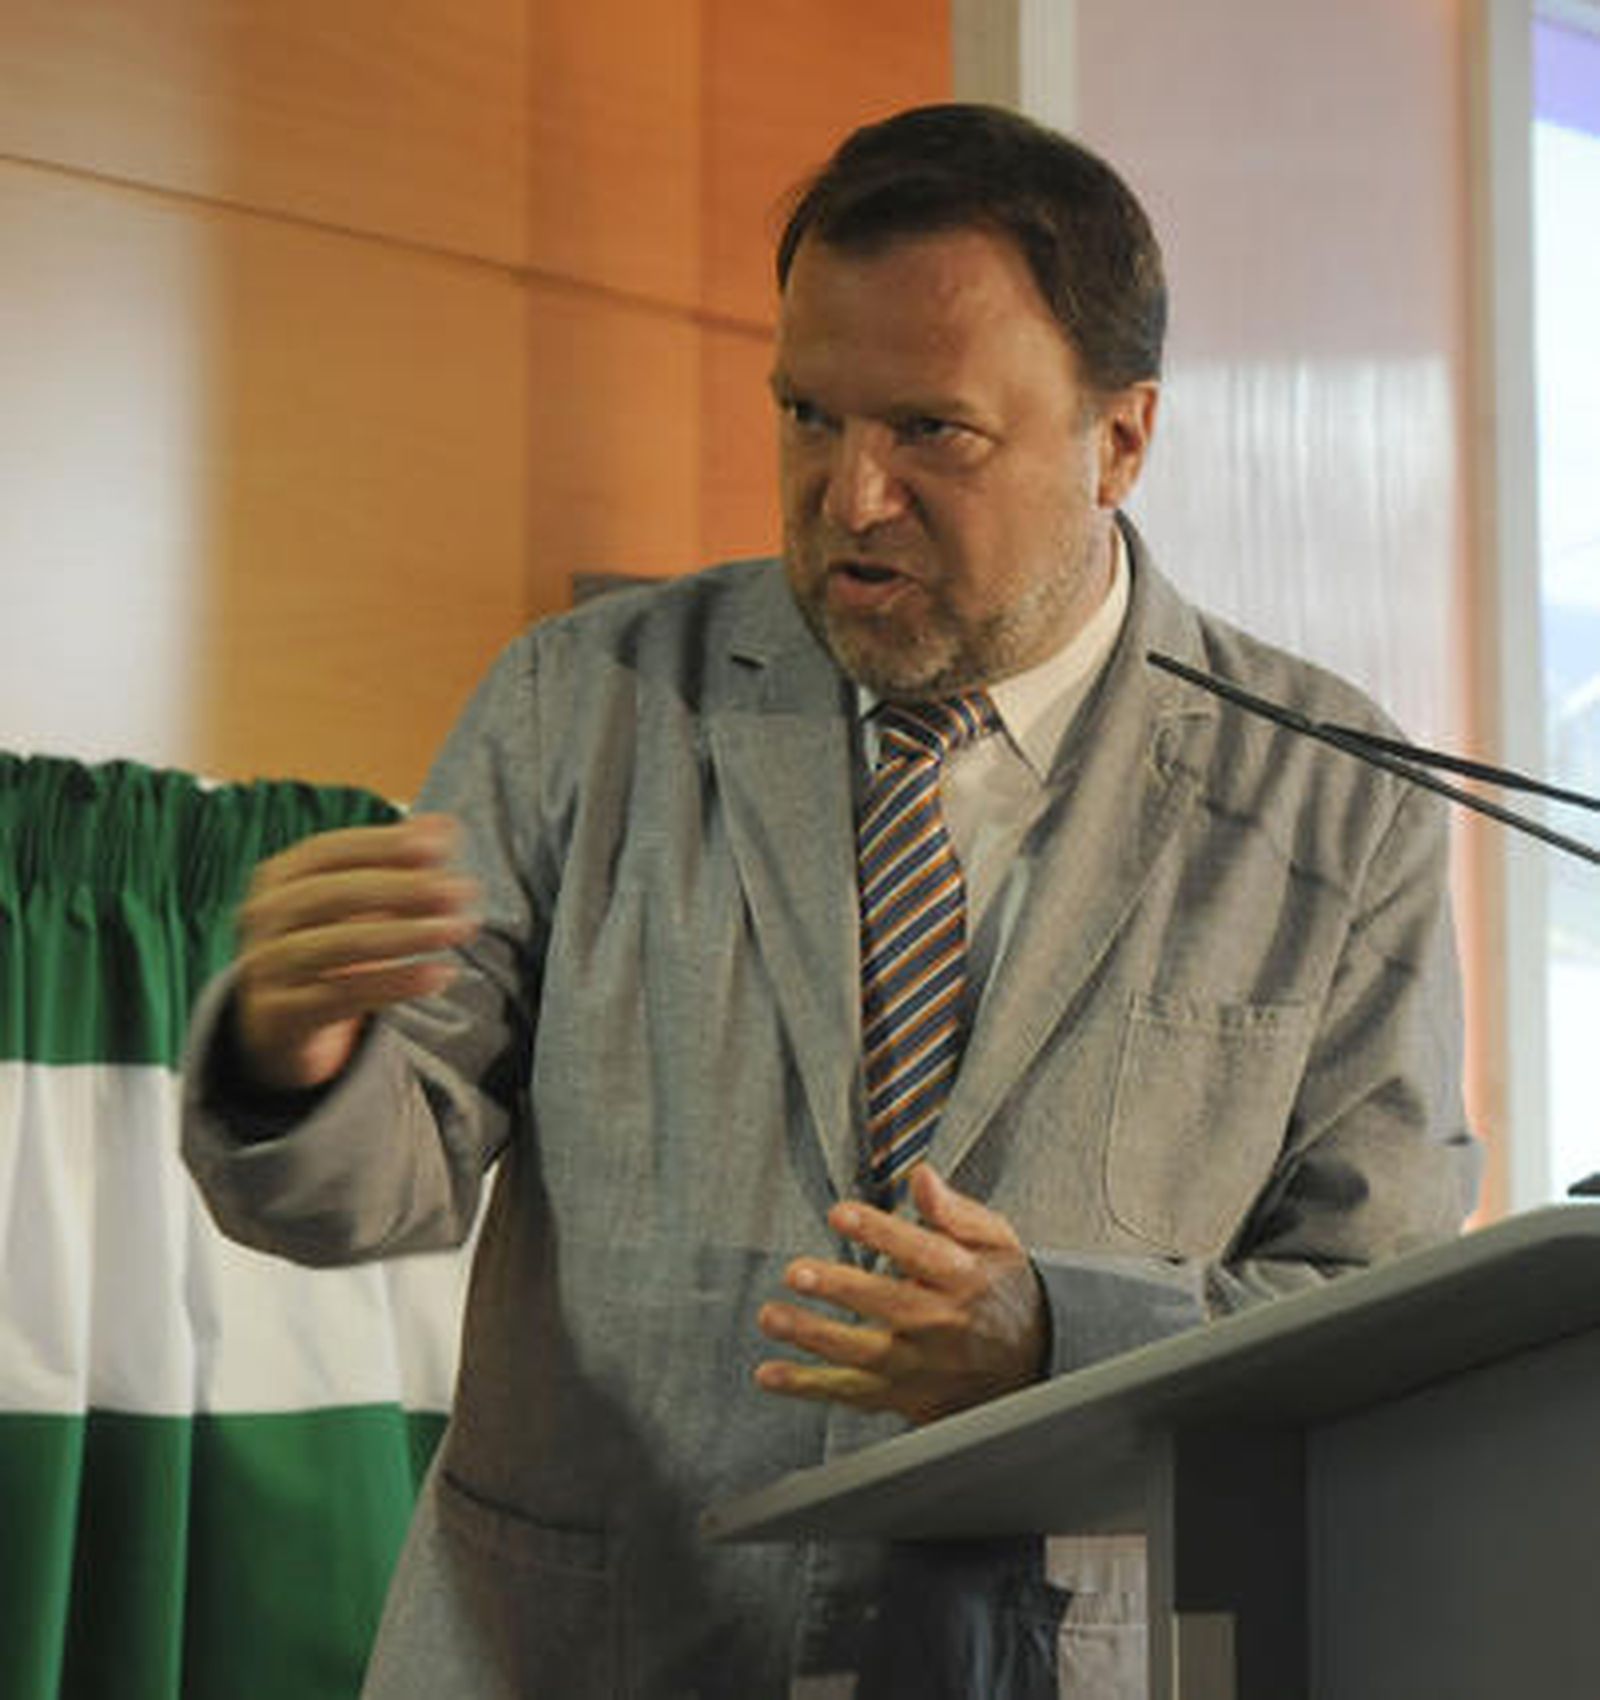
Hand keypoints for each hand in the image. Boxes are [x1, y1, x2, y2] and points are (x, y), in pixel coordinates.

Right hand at [233, 814, 480, 1092]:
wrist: (279, 1021)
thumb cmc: (327, 942)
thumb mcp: (358, 900)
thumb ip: (397, 861)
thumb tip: (445, 825)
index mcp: (279, 877)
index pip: (328, 851)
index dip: (383, 845)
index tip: (440, 846)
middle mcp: (265, 917)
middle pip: (331, 894)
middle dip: (401, 889)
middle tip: (460, 891)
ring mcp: (267, 966)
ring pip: (336, 946)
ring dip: (404, 935)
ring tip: (458, 929)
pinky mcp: (281, 1014)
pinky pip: (341, 997)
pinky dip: (394, 984)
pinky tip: (439, 974)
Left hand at [754, 1166, 1047, 1424]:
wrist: (1032, 1362)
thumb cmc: (1002, 1290)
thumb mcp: (995, 1241)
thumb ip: (954, 1211)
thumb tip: (921, 1176)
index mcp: (965, 1279)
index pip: (922, 1253)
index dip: (881, 1232)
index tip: (841, 1214)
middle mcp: (943, 1326)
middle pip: (889, 1306)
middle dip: (840, 1289)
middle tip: (797, 1272)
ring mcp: (921, 1368)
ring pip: (863, 1355)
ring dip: (813, 1337)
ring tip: (772, 1316)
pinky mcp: (904, 1397)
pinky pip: (851, 1394)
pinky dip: (808, 1387)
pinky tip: (770, 1373)